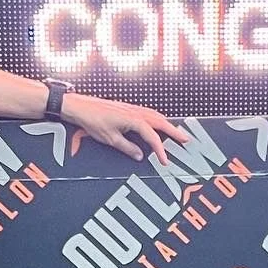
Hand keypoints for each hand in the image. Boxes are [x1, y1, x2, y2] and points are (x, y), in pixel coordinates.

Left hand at [62, 93, 190, 163]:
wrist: (81, 107)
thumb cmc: (93, 120)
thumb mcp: (110, 139)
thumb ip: (128, 148)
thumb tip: (140, 155)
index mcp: (135, 120)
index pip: (154, 137)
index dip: (161, 150)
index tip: (165, 161)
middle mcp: (137, 112)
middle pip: (162, 122)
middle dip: (175, 132)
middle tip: (186, 140)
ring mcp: (133, 108)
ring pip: (156, 116)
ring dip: (167, 124)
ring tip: (176, 133)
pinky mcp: (128, 108)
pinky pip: (148, 112)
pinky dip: (157, 119)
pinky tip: (157, 123)